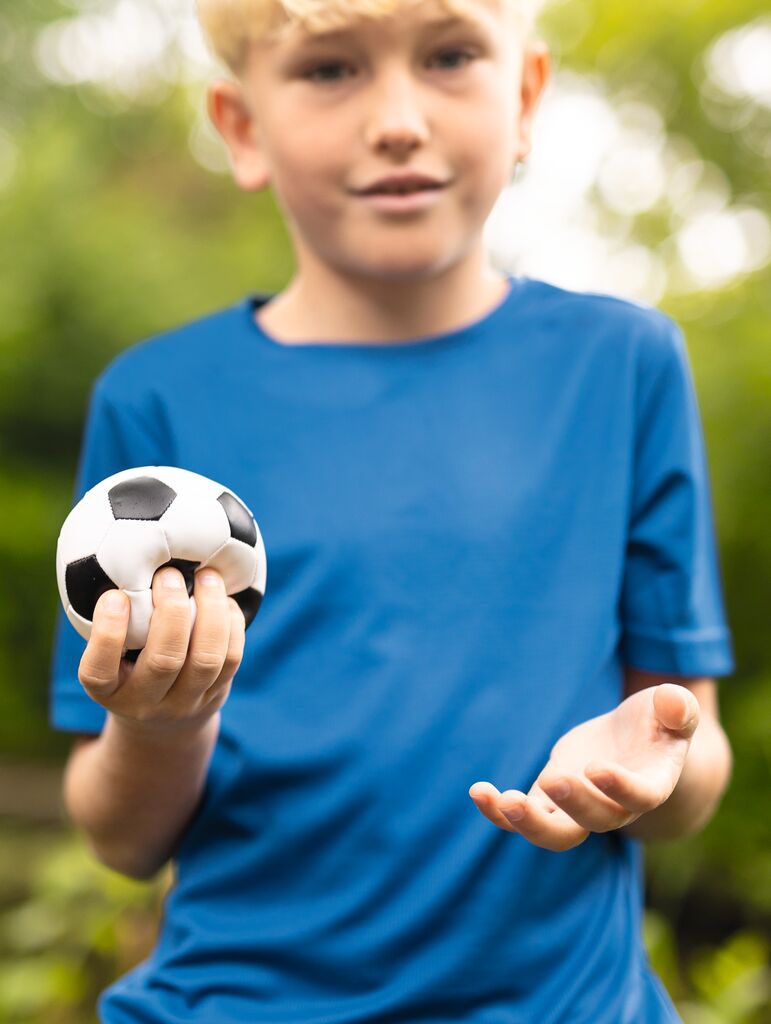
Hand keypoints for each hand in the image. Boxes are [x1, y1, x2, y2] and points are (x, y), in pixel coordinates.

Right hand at [78, 567, 245, 734]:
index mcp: (108, 692)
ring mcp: (184, 703)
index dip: (107, 634)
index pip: (99, 671)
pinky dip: (230, 623)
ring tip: (207, 575)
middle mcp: (145, 702)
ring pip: (206, 659)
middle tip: (169, 573)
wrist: (161, 725)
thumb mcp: (109, 655)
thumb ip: (113, 619)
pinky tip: (224, 599)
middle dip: (171, 611)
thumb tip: (119, 554)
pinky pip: (231, 659)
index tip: (115, 595)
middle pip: (164, 660)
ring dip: (210, 611)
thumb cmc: (127, 669)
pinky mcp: (215, 695)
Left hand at [469, 683, 699, 850]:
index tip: (597, 768)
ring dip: (528, 822)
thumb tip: (673, 702)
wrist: (637, 742)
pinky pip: (522, 817)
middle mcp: (614, 805)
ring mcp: (578, 807)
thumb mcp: (673, 708)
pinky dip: (498, 811)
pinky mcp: (549, 799)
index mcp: (651, 783)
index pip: (640, 796)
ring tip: (503, 800)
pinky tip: (478, 792)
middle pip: (593, 822)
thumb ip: (678, 708)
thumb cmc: (659, 721)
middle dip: (573, 805)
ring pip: (555, 833)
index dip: (620, 788)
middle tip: (553, 780)